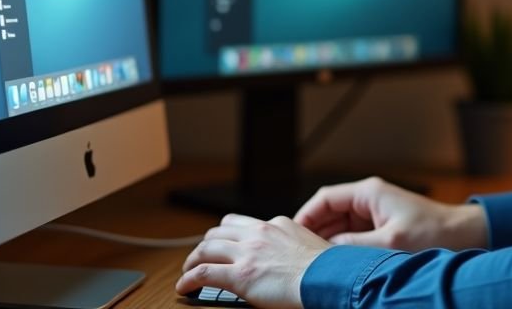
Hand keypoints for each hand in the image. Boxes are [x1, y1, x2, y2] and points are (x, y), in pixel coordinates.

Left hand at [176, 213, 330, 308]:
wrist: (328, 278)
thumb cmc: (327, 268)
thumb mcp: (311, 245)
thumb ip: (295, 244)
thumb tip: (294, 256)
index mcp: (277, 225)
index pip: (242, 223)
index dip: (228, 234)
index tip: (225, 243)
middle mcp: (259, 233)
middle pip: (219, 231)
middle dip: (207, 244)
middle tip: (202, 256)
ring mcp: (248, 252)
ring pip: (206, 248)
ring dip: (193, 260)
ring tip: (188, 270)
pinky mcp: (239, 274)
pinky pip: (203, 273)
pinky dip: (188, 280)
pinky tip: (184, 287)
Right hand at [294, 176, 487, 251]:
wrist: (465, 235)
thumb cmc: (434, 233)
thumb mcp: (390, 242)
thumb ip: (354, 246)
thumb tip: (323, 253)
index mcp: (369, 193)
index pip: (324, 199)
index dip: (305, 217)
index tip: (291, 237)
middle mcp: (369, 199)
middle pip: (329, 213)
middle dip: (313, 233)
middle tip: (298, 256)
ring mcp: (375, 213)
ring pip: (339, 226)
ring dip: (327, 243)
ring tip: (313, 262)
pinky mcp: (381, 226)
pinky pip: (352, 235)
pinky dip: (342, 248)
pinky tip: (336, 264)